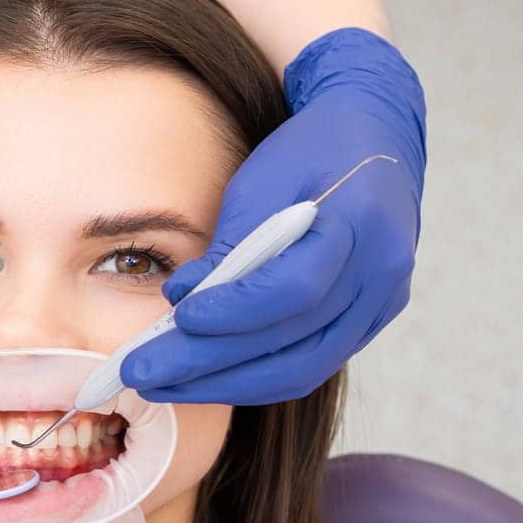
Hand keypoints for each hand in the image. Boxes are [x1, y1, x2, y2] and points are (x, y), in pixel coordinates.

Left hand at [122, 28, 426, 405]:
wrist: (373, 136)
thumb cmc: (308, 150)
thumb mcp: (262, 178)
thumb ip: (228, 244)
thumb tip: (180, 302)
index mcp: (359, 222)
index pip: (292, 289)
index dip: (231, 311)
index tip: (178, 319)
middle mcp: (381, 273)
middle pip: (291, 344)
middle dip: (208, 367)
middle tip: (140, 375)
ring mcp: (382, 302)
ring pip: (303, 369)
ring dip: (226, 385)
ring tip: (163, 385)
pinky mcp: (371, 320)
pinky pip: (312, 365)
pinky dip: (256, 377)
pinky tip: (205, 378)